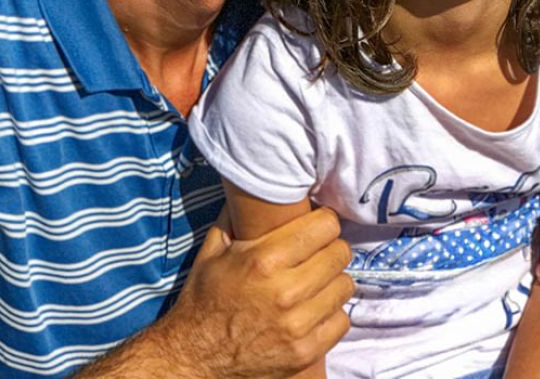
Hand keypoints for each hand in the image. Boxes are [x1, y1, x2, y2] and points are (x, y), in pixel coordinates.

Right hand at [156, 207, 353, 377]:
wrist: (195, 355)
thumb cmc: (204, 299)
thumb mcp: (213, 251)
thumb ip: (236, 216)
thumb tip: (255, 184)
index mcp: (263, 260)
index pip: (325, 227)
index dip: (324, 222)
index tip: (318, 225)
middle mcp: (285, 291)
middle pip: (340, 254)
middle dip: (331, 248)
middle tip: (319, 252)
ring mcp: (298, 325)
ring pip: (345, 286)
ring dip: (333, 281)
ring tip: (316, 281)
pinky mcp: (305, 351)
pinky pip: (341, 321)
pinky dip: (331, 313)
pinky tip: (314, 309)